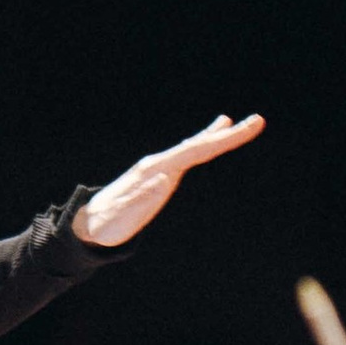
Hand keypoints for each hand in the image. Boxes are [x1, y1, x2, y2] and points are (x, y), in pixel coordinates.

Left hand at [71, 111, 263, 248]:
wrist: (89, 224)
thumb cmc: (105, 223)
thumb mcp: (120, 215)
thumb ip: (138, 198)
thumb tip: (162, 179)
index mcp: (154, 169)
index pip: (194, 150)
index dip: (219, 138)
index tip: (241, 125)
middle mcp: (159, 163)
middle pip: (198, 145)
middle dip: (228, 135)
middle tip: (257, 121)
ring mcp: (160, 168)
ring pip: (193, 147)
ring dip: (215, 136)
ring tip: (233, 123)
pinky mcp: (160, 175)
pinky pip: (187, 156)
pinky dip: (202, 144)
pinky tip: (210, 138)